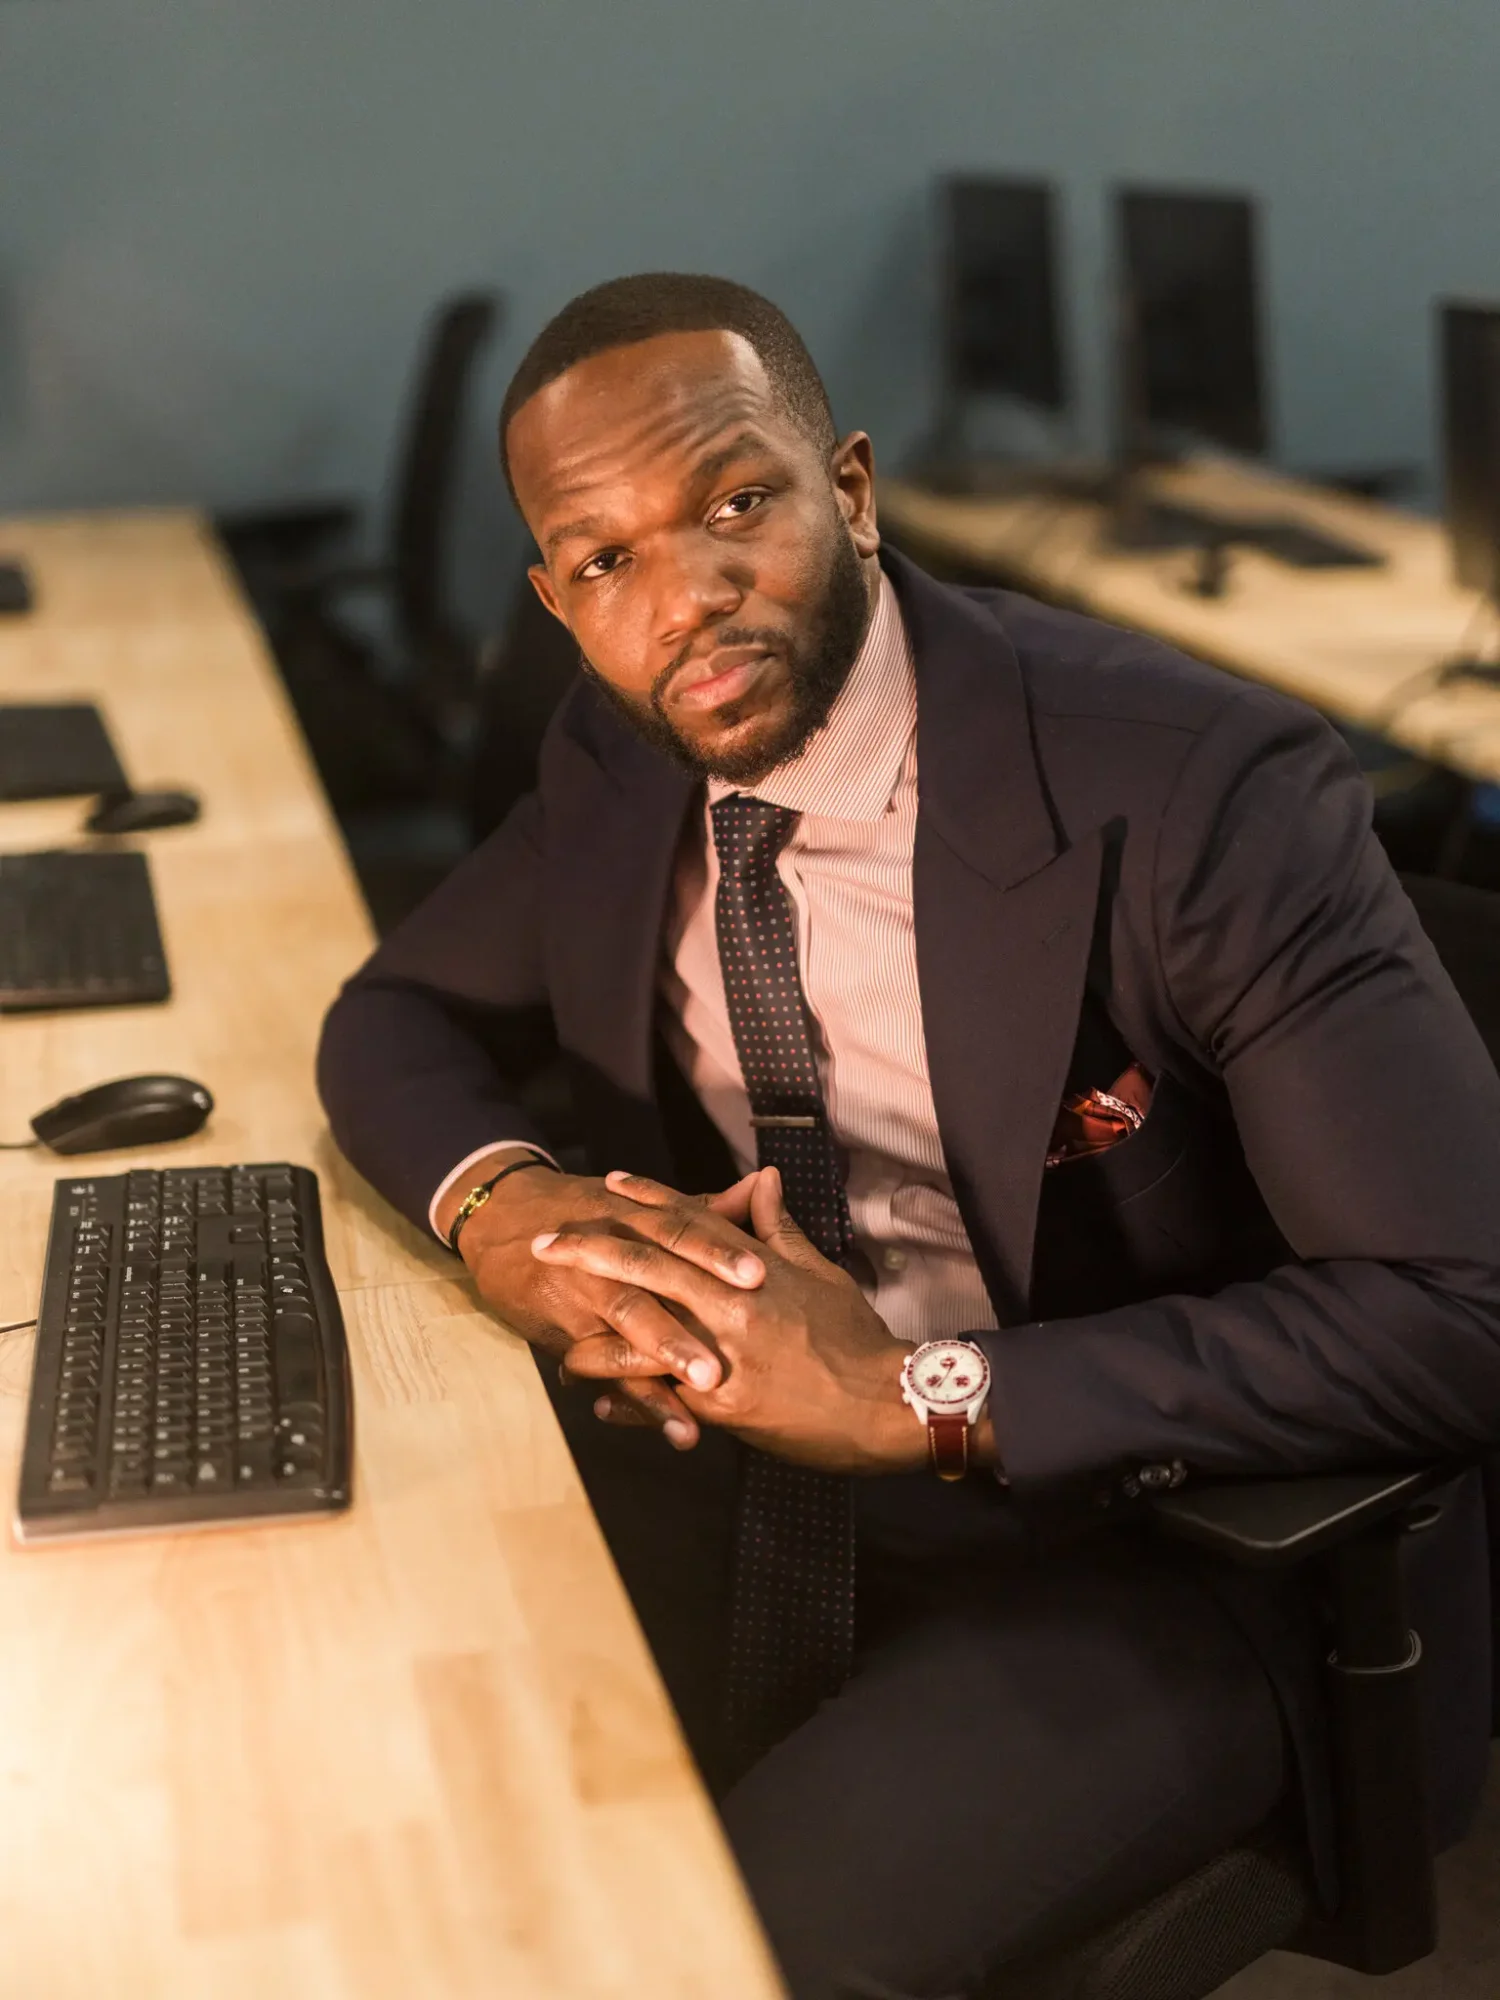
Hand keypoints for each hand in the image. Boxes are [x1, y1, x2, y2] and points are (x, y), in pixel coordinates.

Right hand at [441, 1152, 765, 1447]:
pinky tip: (673, 1428)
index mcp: (637, 1216)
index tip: (763, 1272)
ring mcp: (588, 1290)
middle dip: (700, 1303)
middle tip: (747, 1328)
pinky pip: (607, 1369)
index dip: (721, 1249)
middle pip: (658, 1274)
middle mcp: (612, 1248)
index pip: (684, 1229)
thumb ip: (702, 1207)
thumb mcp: (636, 1205)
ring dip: (668, 1351)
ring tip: (709, 1384)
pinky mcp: (569, 1331)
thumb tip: (759, 1189)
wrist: (501, 1219)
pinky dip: (639, 1400)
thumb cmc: (583, 1212)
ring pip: (631, 1318)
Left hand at [532, 1166, 940, 1473]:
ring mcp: (722, 1353)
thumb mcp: (820, 1274)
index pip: (690, 1220)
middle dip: (590, 1251)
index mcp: (753, 1267)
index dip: (646, 1198)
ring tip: (556, 1334)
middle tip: (543, 1243)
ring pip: (642, 1335)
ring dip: (594, 1334)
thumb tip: (763, 1179)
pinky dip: (629, 1399)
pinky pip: (663, 1399)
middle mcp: (730, 1302)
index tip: (608, 1183)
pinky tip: (599, 1402)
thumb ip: (780, 1229)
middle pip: (647, 1265)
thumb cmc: (856, 1338)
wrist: (886, 1402)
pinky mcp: (723, 1406)